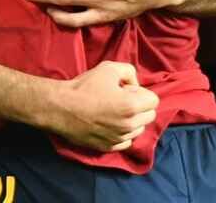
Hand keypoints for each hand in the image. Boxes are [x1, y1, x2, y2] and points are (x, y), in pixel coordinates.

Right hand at [44, 61, 159, 151]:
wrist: (61, 108)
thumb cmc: (85, 86)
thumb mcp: (109, 68)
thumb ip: (130, 72)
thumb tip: (135, 86)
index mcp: (131, 106)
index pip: (154, 101)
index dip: (141, 93)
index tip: (127, 90)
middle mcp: (128, 125)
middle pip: (149, 116)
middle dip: (140, 107)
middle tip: (121, 100)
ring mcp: (119, 138)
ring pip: (139, 129)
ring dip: (132, 121)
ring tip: (114, 112)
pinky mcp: (108, 147)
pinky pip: (126, 142)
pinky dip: (122, 133)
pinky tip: (109, 123)